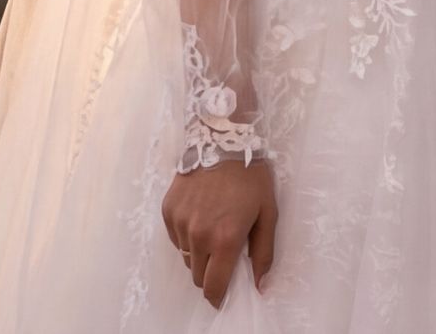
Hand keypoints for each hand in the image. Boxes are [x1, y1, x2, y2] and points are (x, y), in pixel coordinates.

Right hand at [162, 158, 277, 305]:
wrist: (223, 140)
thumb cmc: (251, 177)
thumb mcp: (267, 213)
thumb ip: (263, 252)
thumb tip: (259, 285)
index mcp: (225, 239)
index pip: (213, 286)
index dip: (217, 296)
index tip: (222, 296)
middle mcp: (198, 236)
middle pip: (197, 275)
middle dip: (209, 273)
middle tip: (223, 254)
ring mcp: (180, 223)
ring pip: (185, 257)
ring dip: (198, 252)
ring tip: (214, 228)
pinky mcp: (168, 211)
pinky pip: (175, 237)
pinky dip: (186, 235)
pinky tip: (201, 215)